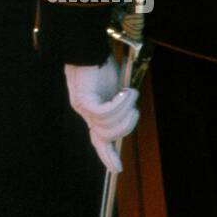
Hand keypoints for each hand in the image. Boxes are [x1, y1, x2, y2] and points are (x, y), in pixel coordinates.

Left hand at [65, 58, 138, 173]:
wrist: (86, 46)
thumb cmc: (100, 64)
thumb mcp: (113, 87)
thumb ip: (118, 104)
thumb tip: (128, 116)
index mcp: (91, 112)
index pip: (98, 140)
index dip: (107, 155)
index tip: (117, 170)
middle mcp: (84, 112)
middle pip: (107, 136)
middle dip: (125, 127)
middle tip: (134, 110)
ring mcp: (82, 107)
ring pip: (107, 126)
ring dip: (125, 113)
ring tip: (131, 96)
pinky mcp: (83, 100)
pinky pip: (104, 113)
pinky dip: (119, 106)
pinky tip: (126, 93)